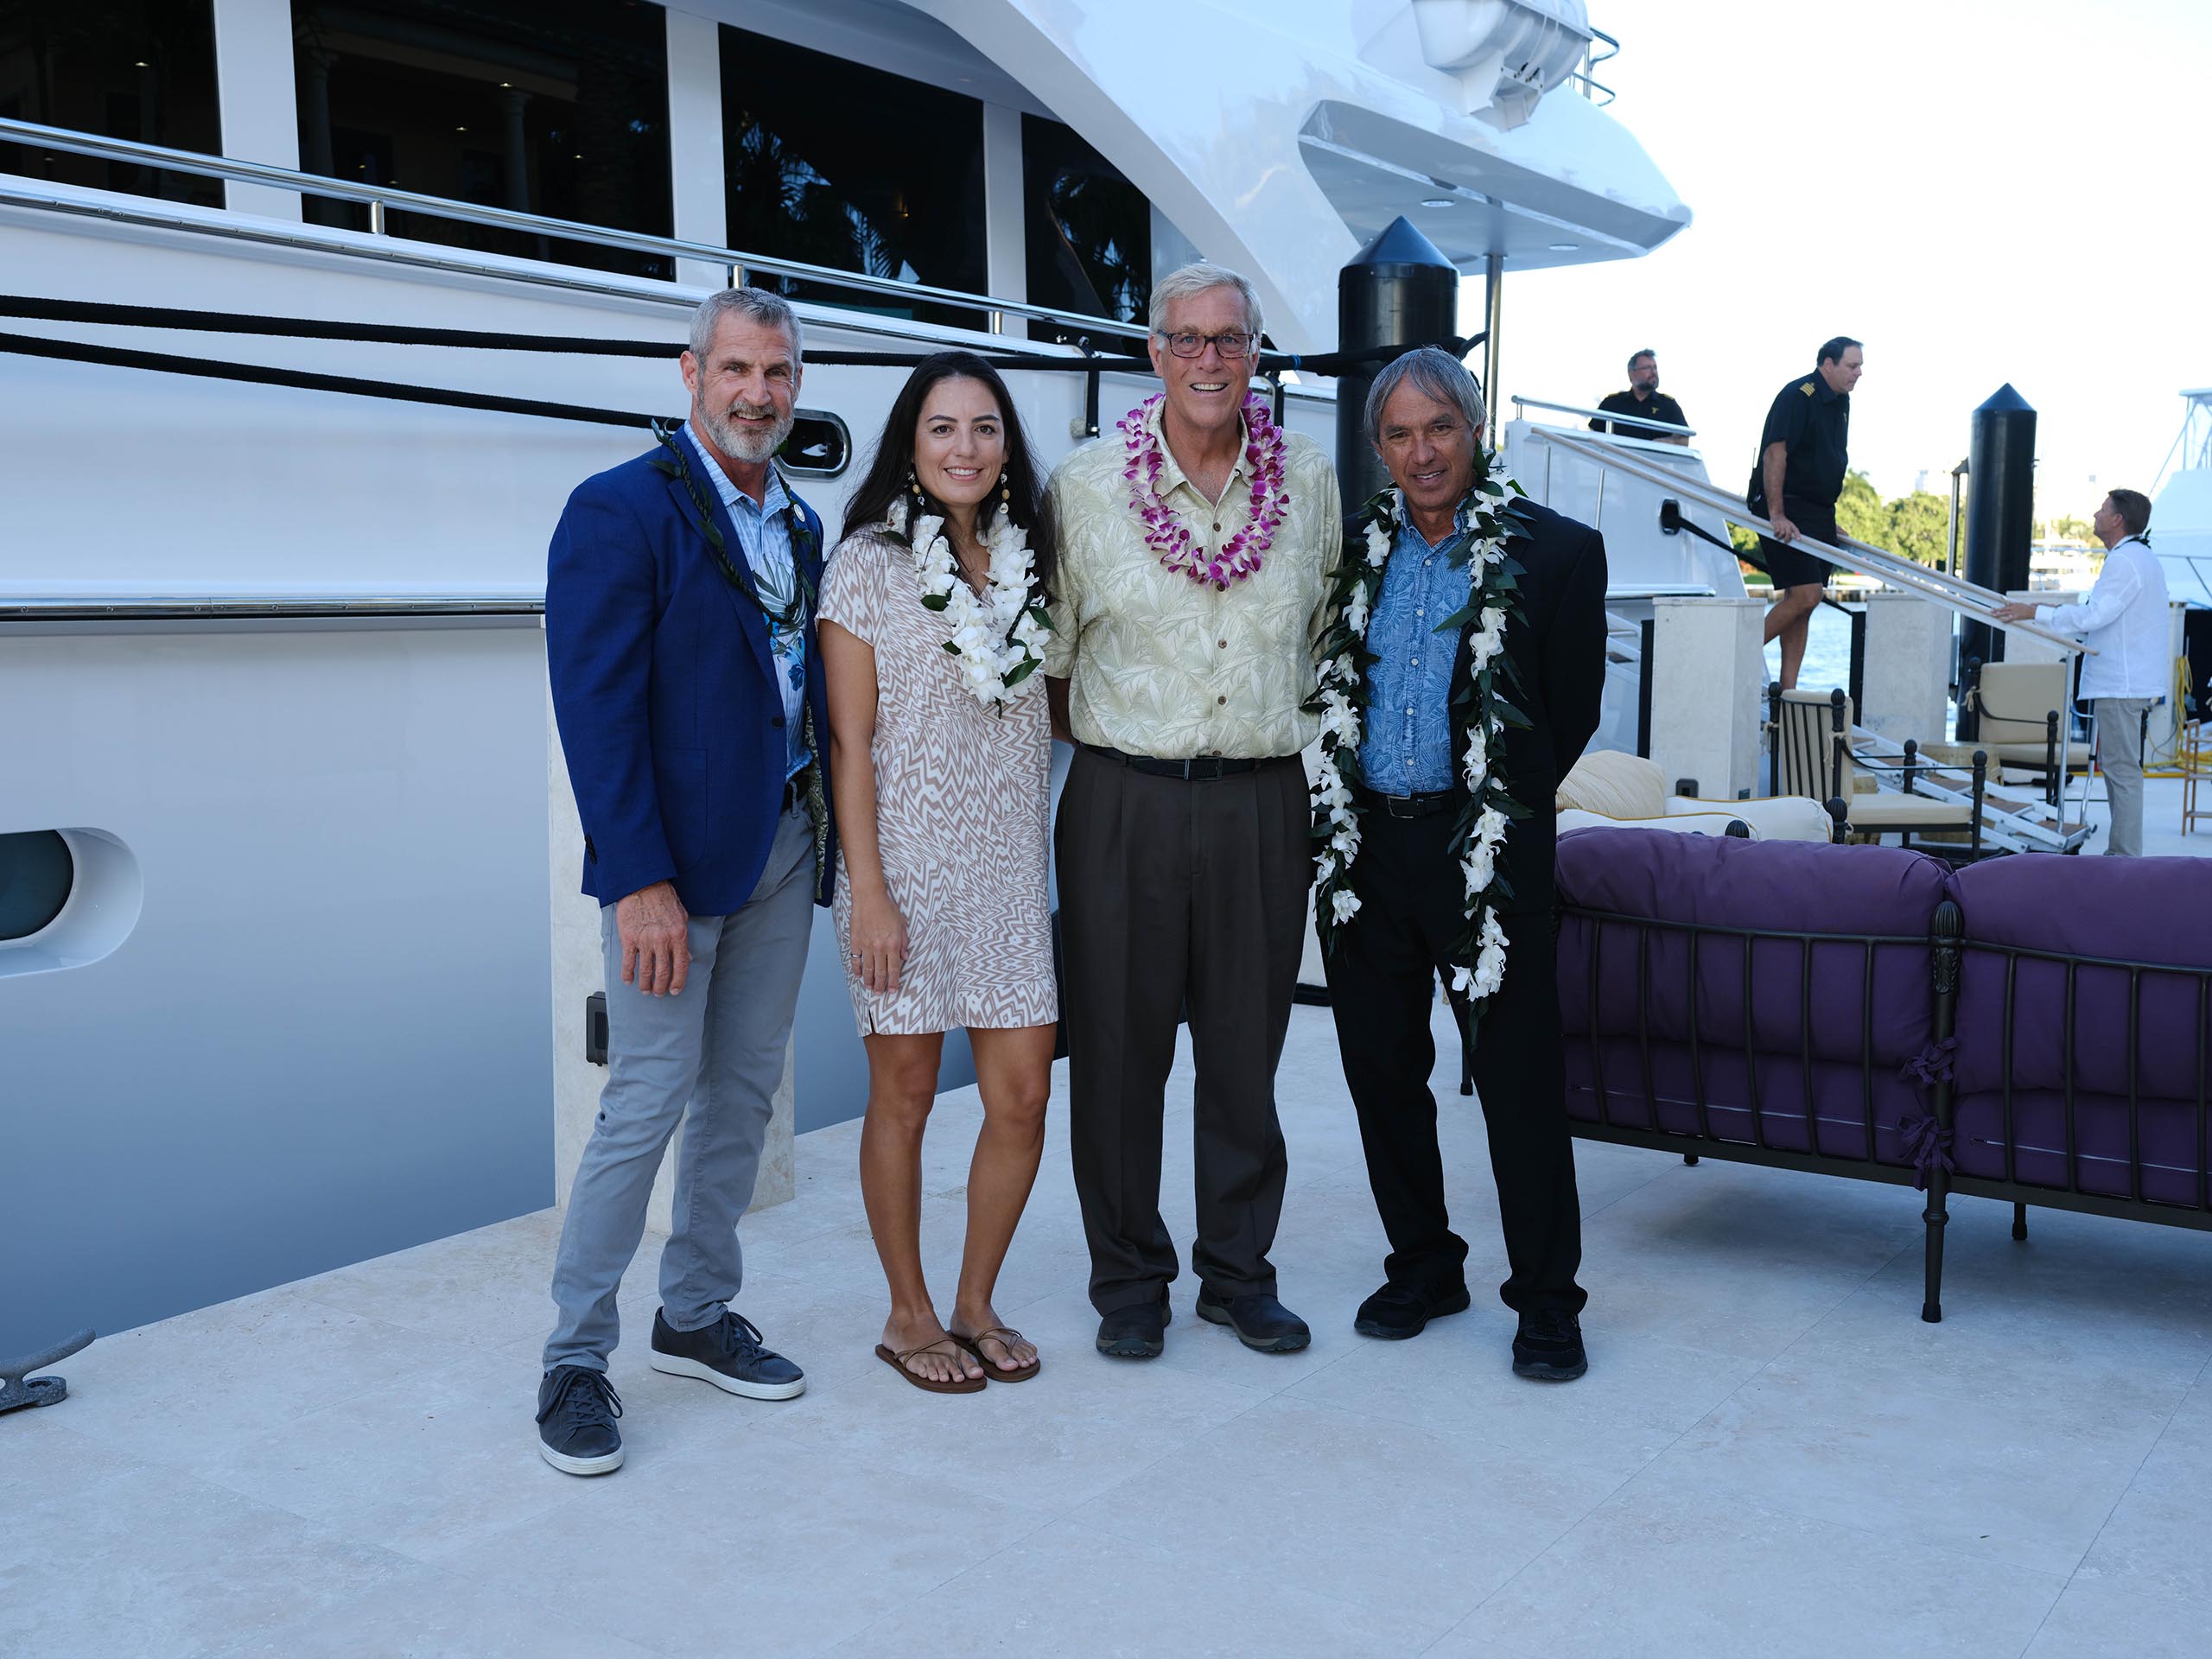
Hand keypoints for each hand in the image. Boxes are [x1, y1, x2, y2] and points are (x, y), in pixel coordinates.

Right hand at [615, 880, 689, 996]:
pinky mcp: (629, 939)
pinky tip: (629, 980)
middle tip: (659, 993)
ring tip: (645, 990)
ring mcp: (645, 941)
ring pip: (646, 971)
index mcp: (678, 935)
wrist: (643, 884)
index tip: (675, 990)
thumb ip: (683, 938)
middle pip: (663, 972)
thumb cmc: (662, 897)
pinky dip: (628, 974)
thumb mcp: (682, 916)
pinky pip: (628, 962)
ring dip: (646, 985)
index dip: (678, 981)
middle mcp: (663, 941)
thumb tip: (687, 956)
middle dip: (661, 987)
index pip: (681, 966)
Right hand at [849, 888, 907, 994]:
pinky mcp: (855, 942)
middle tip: (880, 993)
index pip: (894, 969)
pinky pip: (856, 959)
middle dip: (881, 986)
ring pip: (867, 969)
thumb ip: (904, 942)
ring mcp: (866, 946)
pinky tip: (858, 975)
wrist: (869, 898)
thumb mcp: (902, 924)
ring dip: (868, 980)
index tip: (893, 990)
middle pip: (880, 972)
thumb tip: (905, 957)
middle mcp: (879, 948)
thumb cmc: (887, 908)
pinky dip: (856, 969)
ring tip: (869, 987)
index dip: (894, 982)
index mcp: (893, 944)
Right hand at [1769, 510, 1800, 543]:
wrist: (1777, 515)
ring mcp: (1782, 524)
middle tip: (1785, 542)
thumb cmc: (1783, 523)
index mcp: (1792, 525)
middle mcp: (1788, 525)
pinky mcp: (1776, 524)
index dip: (1797, 535)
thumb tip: (1789, 541)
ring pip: (1782, 533)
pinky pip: (1777, 531)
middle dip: (1787, 539)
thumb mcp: (1789, 525)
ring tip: (1778, 537)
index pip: (1796, 530)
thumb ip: (1790, 532)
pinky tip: (1775, 534)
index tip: (1798, 540)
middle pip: (1788, 533)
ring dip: (1780, 537)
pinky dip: (1776, 534)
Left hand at [1990, 602, 2037, 622]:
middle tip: (1991, 611)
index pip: (2005, 606)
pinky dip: (2005, 620)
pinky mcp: (2016, 616)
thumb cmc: (2030, 608)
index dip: (2000, 608)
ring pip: (2004, 613)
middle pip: (2003, 609)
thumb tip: (2014, 606)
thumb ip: (2018, 606)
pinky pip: (2009, 618)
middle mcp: (2013, 608)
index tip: (1995, 608)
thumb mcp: (2022, 605)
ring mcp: (2014, 612)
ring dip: (1998, 614)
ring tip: (1993, 615)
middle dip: (1996, 610)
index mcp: (2014, 605)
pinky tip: (2001, 621)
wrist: (2033, 610)